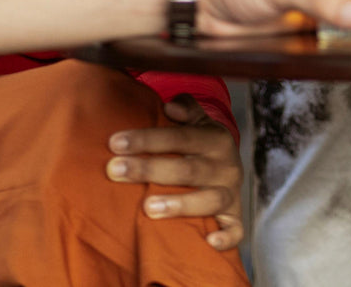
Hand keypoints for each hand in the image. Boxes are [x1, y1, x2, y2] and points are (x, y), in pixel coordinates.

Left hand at [107, 96, 243, 249]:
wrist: (229, 170)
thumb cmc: (201, 147)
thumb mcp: (198, 122)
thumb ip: (186, 110)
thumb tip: (170, 107)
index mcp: (216, 140)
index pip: (181, 137)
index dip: (148, 139)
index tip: (115, 142)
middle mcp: (226, 167)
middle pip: (188, 169)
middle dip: (149, 169)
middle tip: (115, 170)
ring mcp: (231, 194)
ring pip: (210, 200)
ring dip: (179, 204)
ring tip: (148, 207)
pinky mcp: (234, 219)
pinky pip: (235, 231)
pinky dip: (225, 238)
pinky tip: (207, 242)